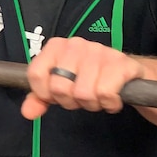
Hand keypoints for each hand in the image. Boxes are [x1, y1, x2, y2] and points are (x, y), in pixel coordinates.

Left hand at [22, 37, 144, 119]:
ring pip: (83, 93)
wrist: (128, 73)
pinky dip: (108, 103)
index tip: (55, 96)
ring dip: (91, 104)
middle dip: (70, 101)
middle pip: (59, 87)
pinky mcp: (121, 63)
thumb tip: (27, 112)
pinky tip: (111, 98)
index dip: (44, 93)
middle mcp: (76, 44)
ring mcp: (99, 51)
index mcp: (56, 46)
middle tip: (80, 98)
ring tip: (97, 97)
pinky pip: (105, 93)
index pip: (35, 74)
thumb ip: (40, 98)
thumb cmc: (89, 79)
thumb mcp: (61, 86)